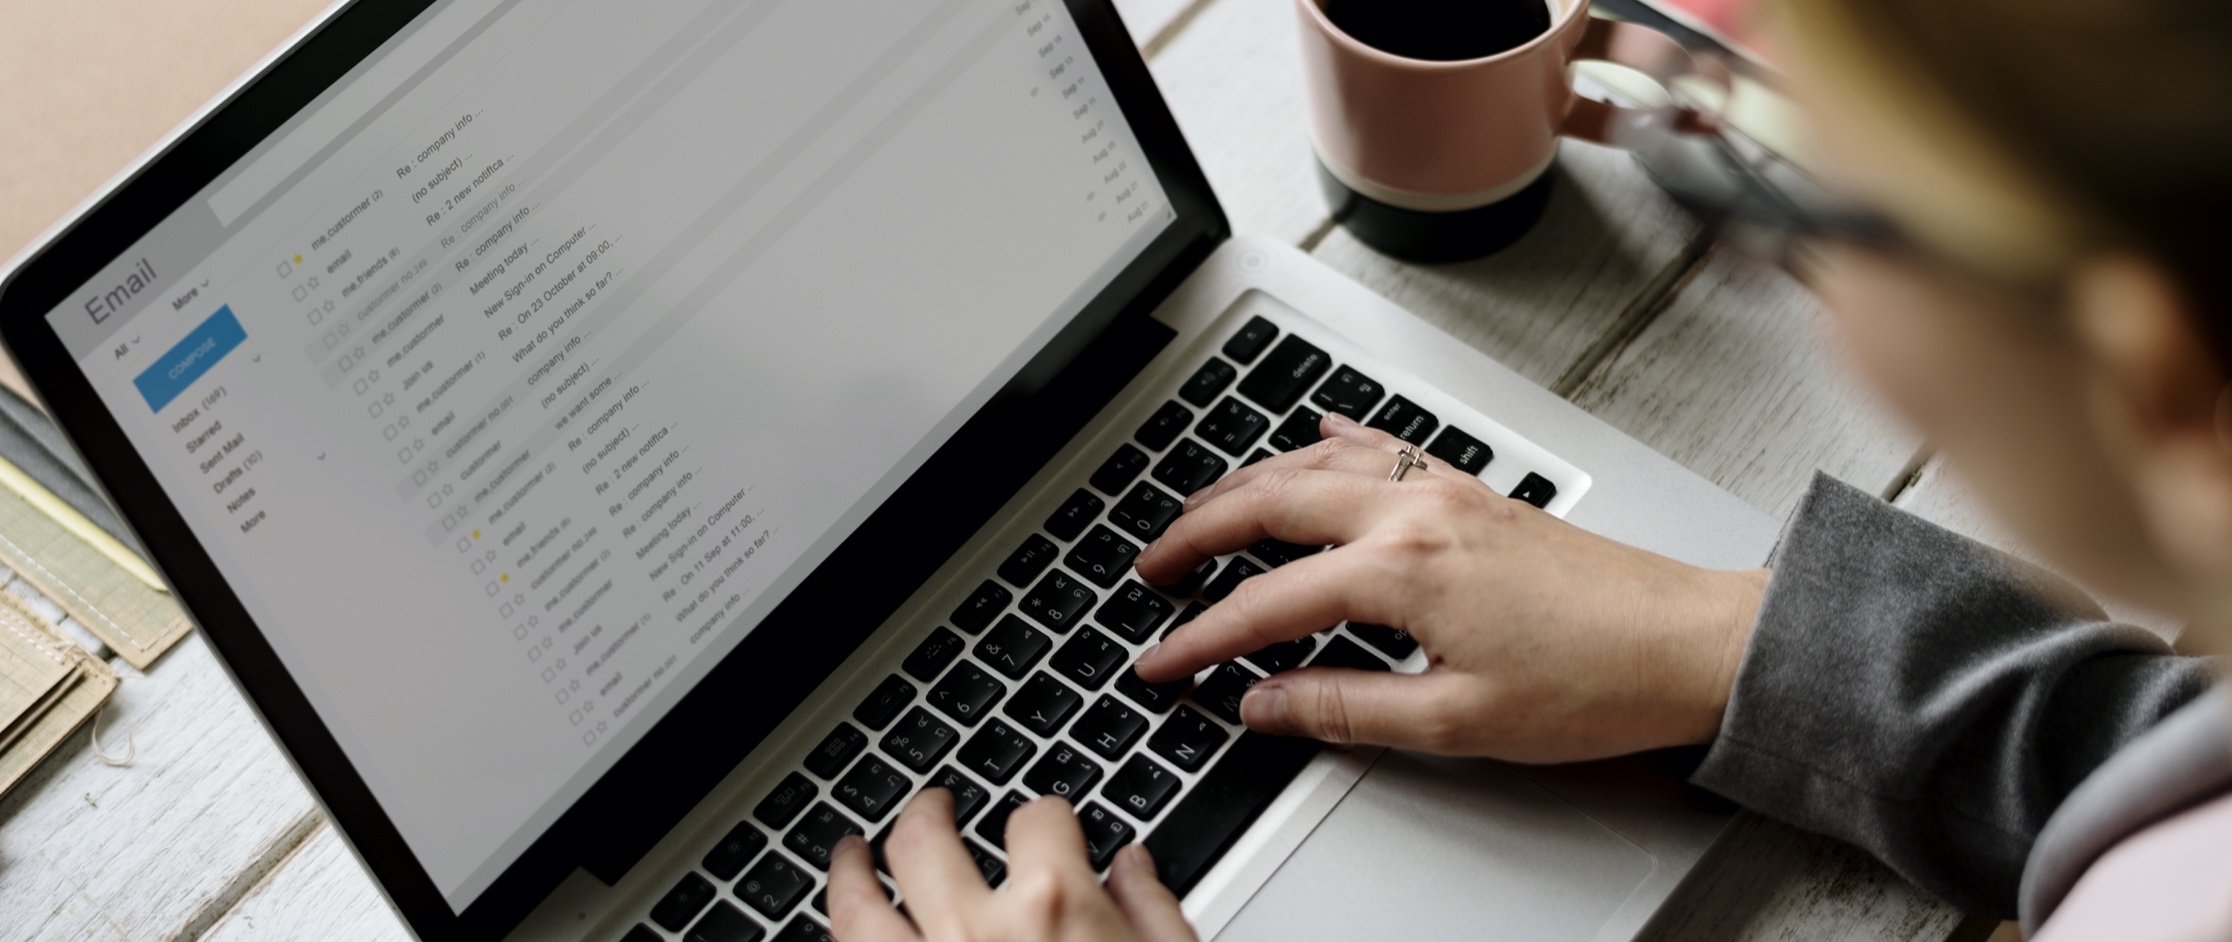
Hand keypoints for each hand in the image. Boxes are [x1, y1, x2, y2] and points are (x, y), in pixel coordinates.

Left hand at [827, 790, 1195, 941]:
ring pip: (857, 905)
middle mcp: (975, 931)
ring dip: (849, 870)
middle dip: (924, 813)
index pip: (1037, 820)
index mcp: (1054, 906)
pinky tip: (846, 927)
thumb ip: (1154, 914)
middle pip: (923, 840)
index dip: (1043, 819)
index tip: (1041, 825)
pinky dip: (842, 934)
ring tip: (850, 853)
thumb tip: (1135, 870)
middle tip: (928, 806)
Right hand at [1130, 414, 1768, 762]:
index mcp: (1402, 570)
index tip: (1160, 662)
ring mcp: (1445, 491)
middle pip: (1268, 503)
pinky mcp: (1473, 492)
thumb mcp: (1456, 722)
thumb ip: (1344, 708)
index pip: (1265, 605)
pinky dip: (1325, 445)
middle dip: (1194, 533)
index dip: (1200, 638)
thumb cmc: (1597, 683)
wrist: (1692, 644)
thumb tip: (1264, 704)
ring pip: (1313, 463)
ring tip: (1198, 514)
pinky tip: (1311, 441)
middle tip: (1149, 569)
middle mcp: (1416, 512)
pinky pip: (1377, 447)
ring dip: (1245, 484)